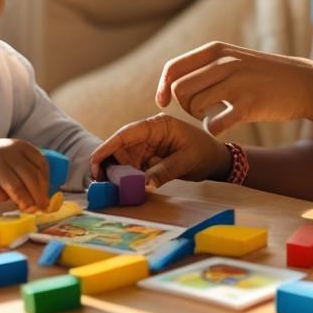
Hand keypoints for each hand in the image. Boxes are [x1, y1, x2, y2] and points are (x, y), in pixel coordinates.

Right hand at [0, 139, 49, 211]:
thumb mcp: (12, 160)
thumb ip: (27, 175)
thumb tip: (44, 201)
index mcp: (20, 146)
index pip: (41, 165)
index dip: (46, 185)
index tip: (45, 200)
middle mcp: (7, 150)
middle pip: (30, 176)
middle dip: (37, 196)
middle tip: (38, 209)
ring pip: (14, 185)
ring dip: (24, 201)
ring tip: (26, 209)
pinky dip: (1, 199)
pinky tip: (1, 198)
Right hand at [89, 114, 230, 188]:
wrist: (217, 159)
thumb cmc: (204, 153)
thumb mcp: (185, 161)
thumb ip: (163, 172)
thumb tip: (143, 186)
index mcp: (158, 125)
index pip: (127, 133)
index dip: (108, 146)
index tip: (95, 161)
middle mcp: (149, 133)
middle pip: (120, 146)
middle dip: (108, 162)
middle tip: (100, 181)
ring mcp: (147, 145)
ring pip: (123, 157)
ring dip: (116, 171)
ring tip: (109, 187)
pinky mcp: (148, 157)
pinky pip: (132, 166)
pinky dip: (126, 177)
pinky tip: (122, 187)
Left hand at [155, 41, 312, 135]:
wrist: (305, 83)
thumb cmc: (263, 75)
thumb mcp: (234, 59)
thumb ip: (206, 66)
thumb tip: (171, 84)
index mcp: (216, 50)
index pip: (173, 67)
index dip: (162, 87)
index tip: (163, 102)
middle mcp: (224, 62)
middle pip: (179, 90)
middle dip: (183, 105)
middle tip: (200, 110)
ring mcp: (237, 82)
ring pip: (194, 106)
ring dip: (200, 117)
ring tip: (216, 115)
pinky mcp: (249, 104)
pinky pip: (214, 124)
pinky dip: (214, 129)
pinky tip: (224, 126)